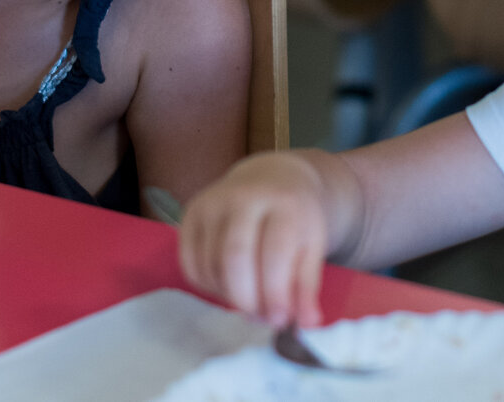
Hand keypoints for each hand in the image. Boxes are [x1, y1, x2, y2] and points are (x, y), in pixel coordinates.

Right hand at [178, 153, 332, 328]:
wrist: (271, 179)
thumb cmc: (294, 218)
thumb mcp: (312, 245)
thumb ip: (308, 285)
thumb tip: (307, 323)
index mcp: (282, 202)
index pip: (274, 252)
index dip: (275, 293)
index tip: (280, 320)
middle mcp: (242, 197)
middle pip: (234, 258)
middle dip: (247, 299)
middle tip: (262, 318)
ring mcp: (211, 203)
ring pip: (210, 264)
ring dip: (229, 296)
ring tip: (250, 303)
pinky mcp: (190, 214)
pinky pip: (191, 264)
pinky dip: (209, 286)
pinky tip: (228, 288)